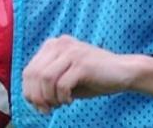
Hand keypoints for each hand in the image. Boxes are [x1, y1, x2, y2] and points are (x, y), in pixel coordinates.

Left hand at [22, 35, 140, 113]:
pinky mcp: (82, 63)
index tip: (39, 106)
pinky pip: (62, 85)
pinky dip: (63, 98)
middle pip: (34, 74)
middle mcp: (61, 44)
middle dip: (37, 97)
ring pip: (45, 79)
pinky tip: (70, 101)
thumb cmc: (94, 77)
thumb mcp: (65, 75)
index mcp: (54, 44)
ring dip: (49, 98)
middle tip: (47, 109)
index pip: (28, 70)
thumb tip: (29, 97)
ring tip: (59, 105)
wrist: (124, 72)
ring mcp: (72, 52)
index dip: (29, 92)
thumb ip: (47, 81)